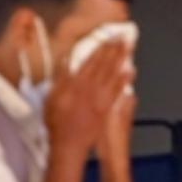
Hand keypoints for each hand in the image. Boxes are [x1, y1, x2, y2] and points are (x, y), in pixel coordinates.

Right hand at [44, 41, 134, 159]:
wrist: (69, 144)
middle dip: (115, 49)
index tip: (108, 36)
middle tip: (123, 37)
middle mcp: (93, 89)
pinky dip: (124, 79)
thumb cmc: (57, 123)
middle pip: (106, 64)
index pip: (92, 61)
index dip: (101, 47)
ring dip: (122, 59)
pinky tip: (129, 71)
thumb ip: (61, 77)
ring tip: (128, 47)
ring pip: (114, 74)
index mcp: (78, 84)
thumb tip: (66, 60)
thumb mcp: (51, 98)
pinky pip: (118, 89)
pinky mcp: (107, 107)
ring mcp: (102, 98)